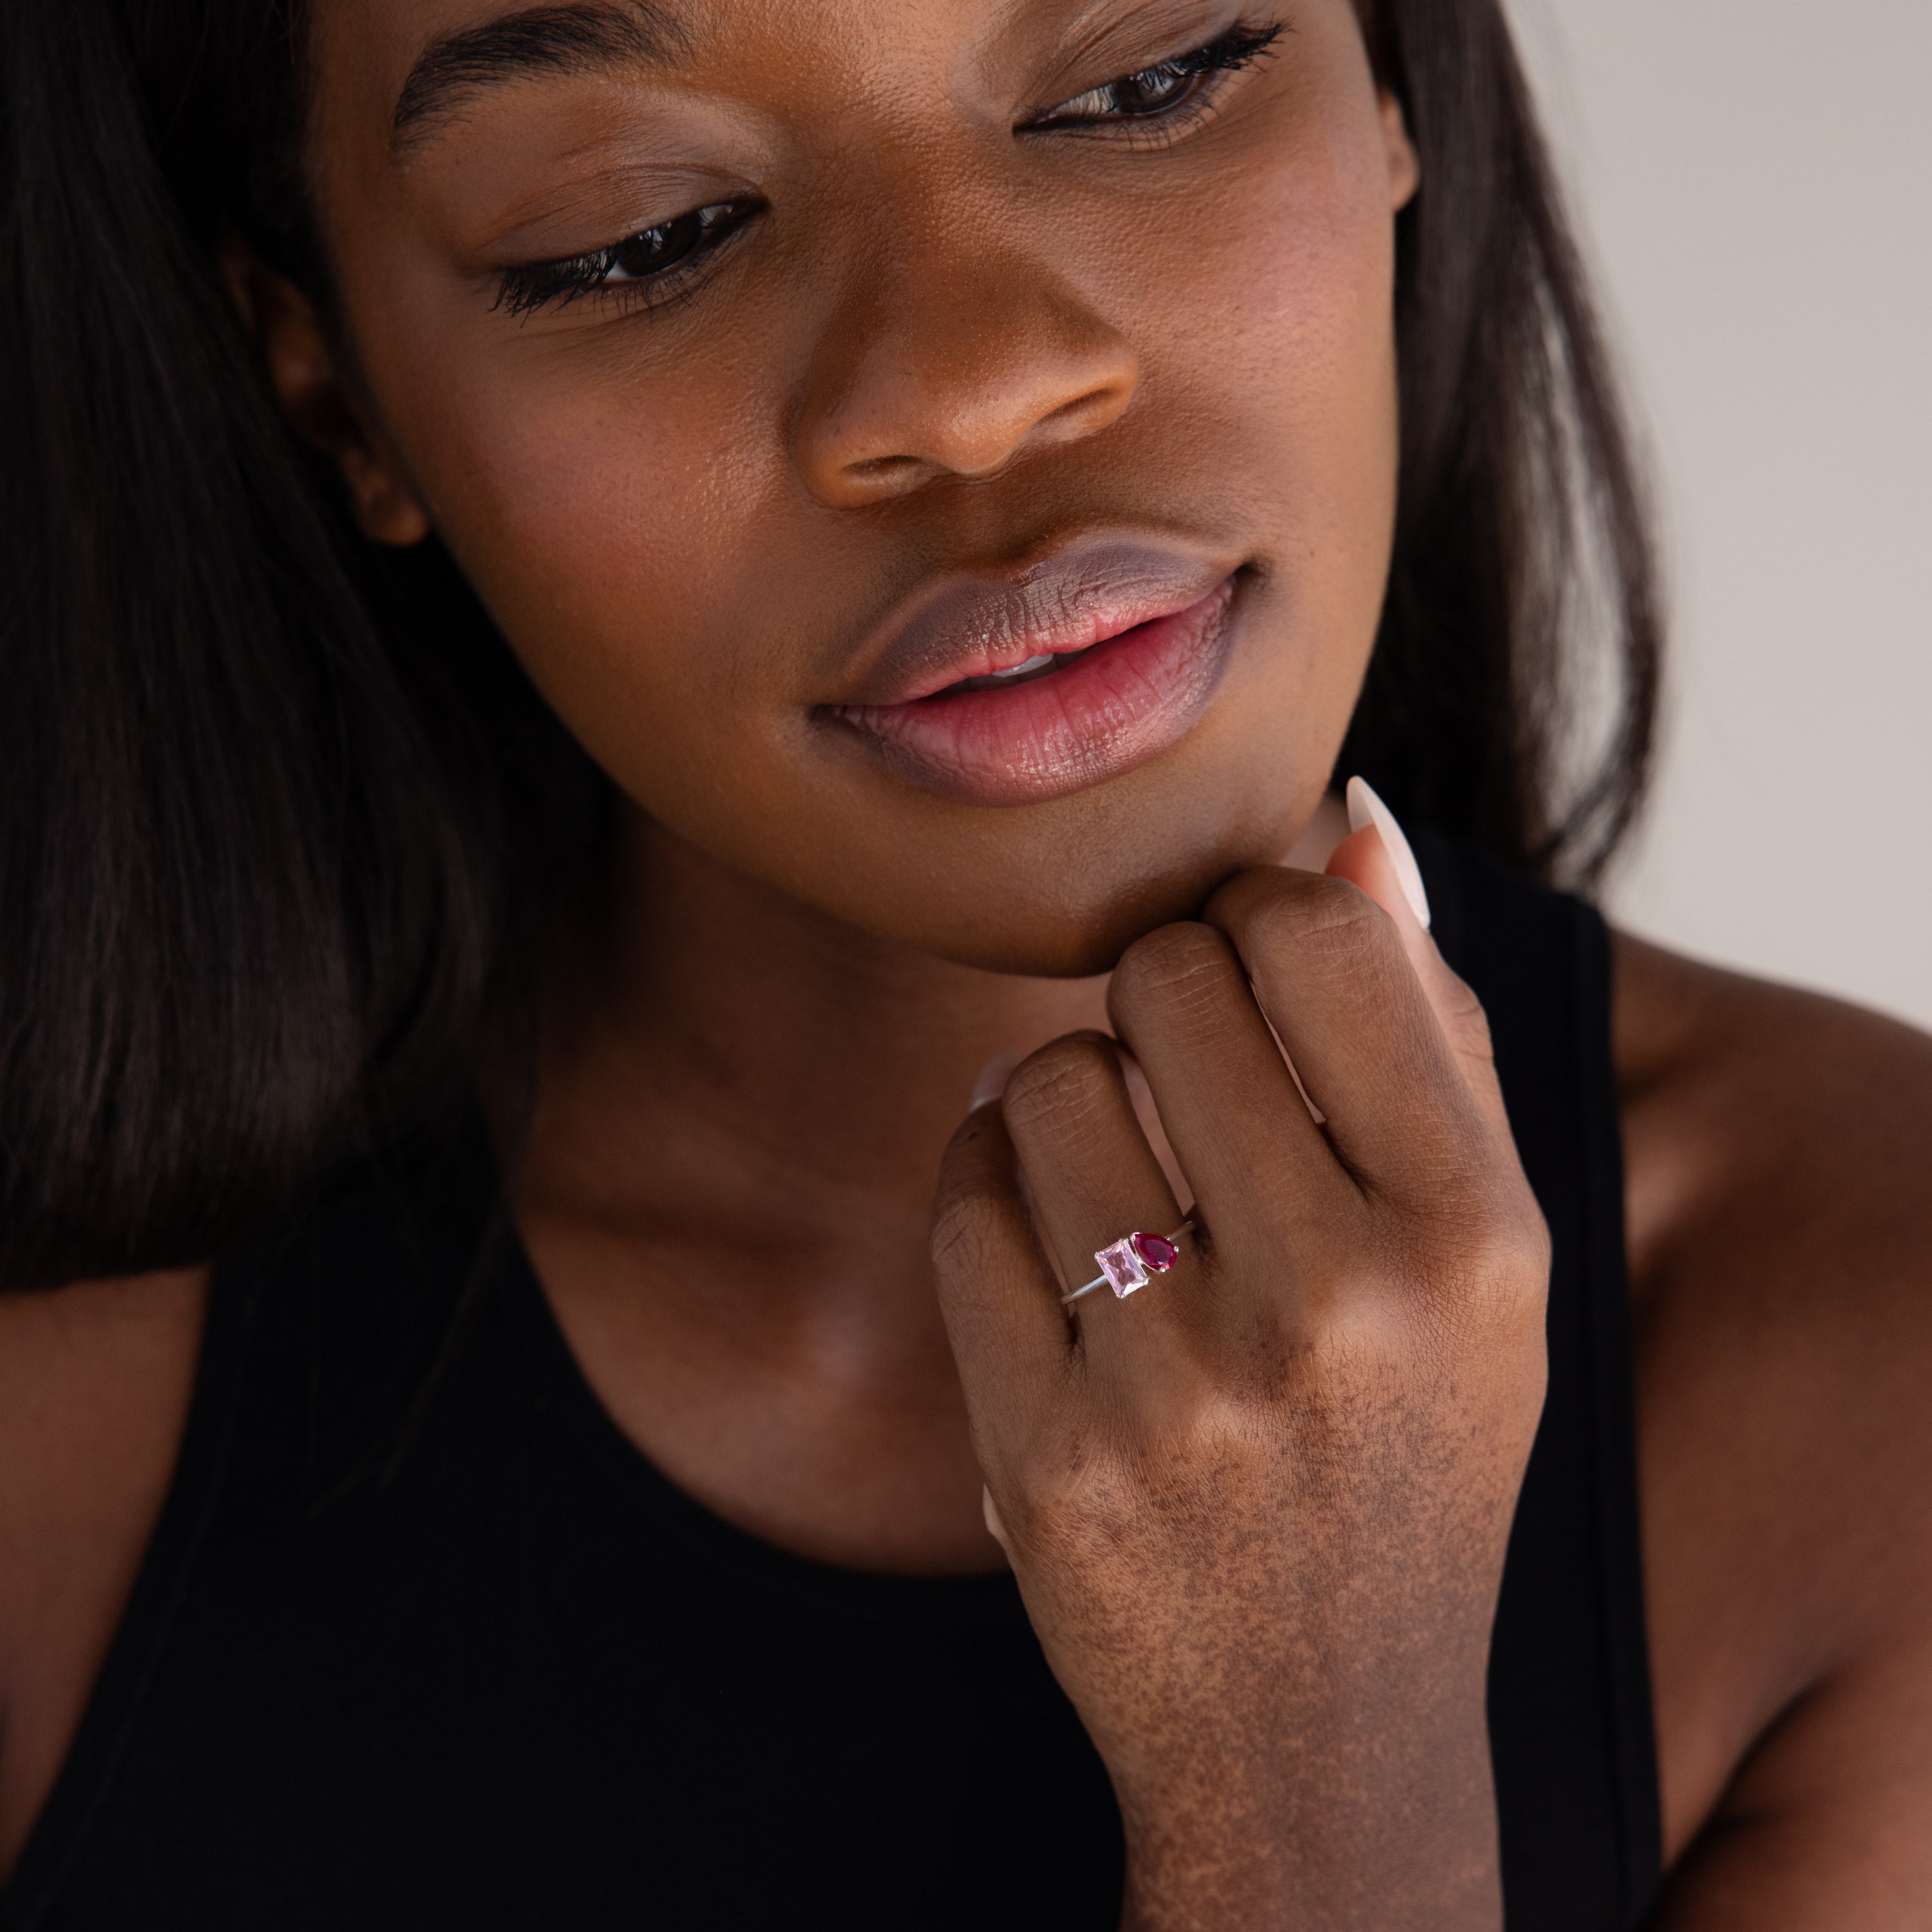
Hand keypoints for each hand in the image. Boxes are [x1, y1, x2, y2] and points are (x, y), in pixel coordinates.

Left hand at [930, 810, 1549, 1931]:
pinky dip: (986, 1183)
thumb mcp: (1485, 1258)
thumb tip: (1350, 821)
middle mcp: (1338, 1303)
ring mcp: (1179, 1387)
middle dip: (1153, 994)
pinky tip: (1046, 1238)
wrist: (1319, 1737)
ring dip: (1062, 1093)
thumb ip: (1430, 1029)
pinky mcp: (1045, 1455)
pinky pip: (962, 1199)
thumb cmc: (1411, 1452)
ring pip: (1040, 1077)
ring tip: (1118, 1173)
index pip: (1313, 933)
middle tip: (1179, 1071)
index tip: (1246, 969)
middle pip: (1159, 978)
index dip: (1254, 916)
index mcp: (1475, 1234)